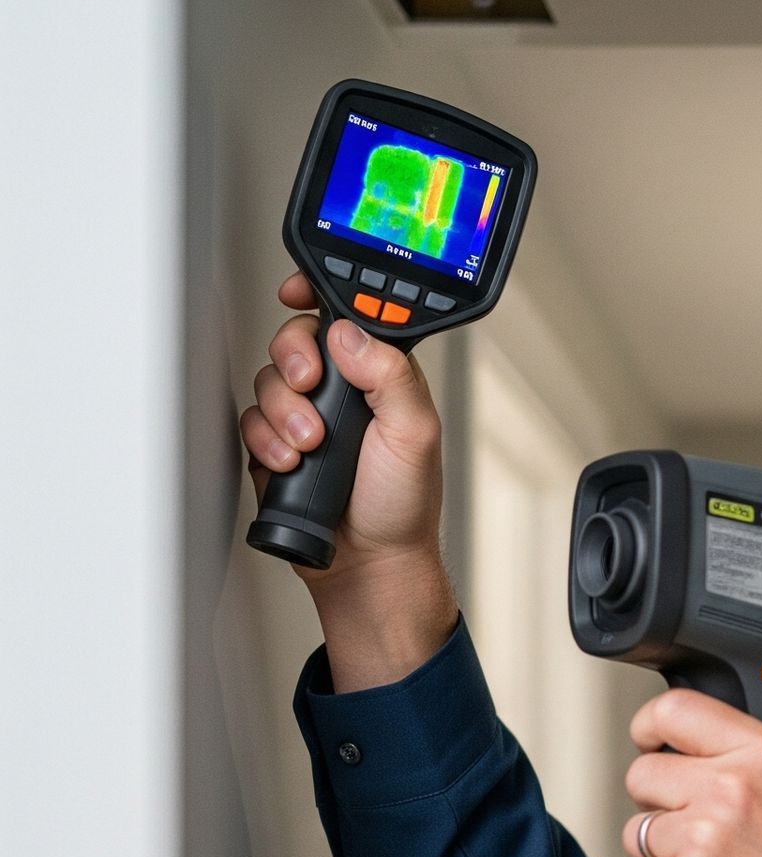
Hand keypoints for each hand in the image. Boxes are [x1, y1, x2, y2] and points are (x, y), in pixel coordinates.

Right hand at [239, 271, 445, 582]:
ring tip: (311, 445)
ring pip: (270, 379)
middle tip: (309, 383)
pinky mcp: (277, 442)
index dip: (317, 296)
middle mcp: (344, 388)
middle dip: (294, 359)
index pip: (346, 316)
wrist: (368, 563)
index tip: (296, 293)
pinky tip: (290, 461)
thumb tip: (349, 333)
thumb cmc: (403, 504)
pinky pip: (251, 419)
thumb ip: (390, 375)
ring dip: (284, 410)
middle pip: (296, 339)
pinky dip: (266, 439)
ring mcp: (307, 414)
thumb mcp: (415, 433)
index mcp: (384, 374)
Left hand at [622, 690, 761, 856]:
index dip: (651, 727)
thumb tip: (708, 747)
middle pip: (642, 776)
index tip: (651, 743)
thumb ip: (756, 759)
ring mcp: (704, 840)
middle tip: (696, 831)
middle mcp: (731, 790)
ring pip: (636, 834)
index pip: (676, 712)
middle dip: (660, 805)